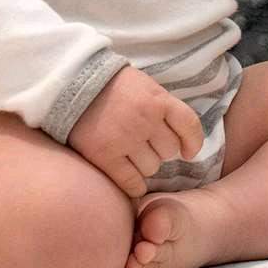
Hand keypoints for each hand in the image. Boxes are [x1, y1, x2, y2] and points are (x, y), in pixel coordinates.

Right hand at [67, 65, 204, 197]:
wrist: (74, 82)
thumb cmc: (113, 84)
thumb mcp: (145, 86)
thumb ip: (162, 106)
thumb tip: (181, 134)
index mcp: (158, 100)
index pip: (190, 126)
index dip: (193, 142)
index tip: (189, 151)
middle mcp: (146, 121)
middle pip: (170, 150)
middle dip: (161, 150)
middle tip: (147, 144)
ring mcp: (126, 139)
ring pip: (152, 168)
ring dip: (145, 165)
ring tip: (132, 155)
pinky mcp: (105, 156)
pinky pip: (132, 183)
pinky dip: (134, 185)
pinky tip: (130, 178)